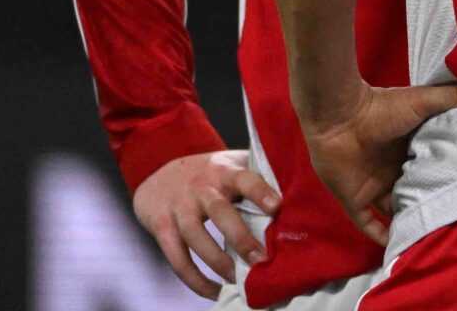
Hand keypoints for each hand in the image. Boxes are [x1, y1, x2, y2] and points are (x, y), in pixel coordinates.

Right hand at [133, 149, 281, 300]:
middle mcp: (200, 187)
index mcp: (224, 171)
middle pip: (219, 211)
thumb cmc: (209, 173)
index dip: (260, 191)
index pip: (244, 177)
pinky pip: (177, 259)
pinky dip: (196, 280)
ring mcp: (178, 207)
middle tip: (261, 260)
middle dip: (241, 237)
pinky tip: (214, 292)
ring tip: (239, 281)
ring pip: (196, 237)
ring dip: (219, 262)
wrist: (157, 172)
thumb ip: (257, 174)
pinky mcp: (161, 228)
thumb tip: (299, 195)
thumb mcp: (230, 164)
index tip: (278, 207)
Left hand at [301, 80, 456, 245]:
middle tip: (455, 217)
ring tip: (431, 236)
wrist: (339, 117)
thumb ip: (452, 96)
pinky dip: (380, 236)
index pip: (429, 166)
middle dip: (428, 202)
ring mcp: (372, 185)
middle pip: (413, 190)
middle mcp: (391, 168)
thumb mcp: (423, 101)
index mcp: (407, 147)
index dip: (445, 176)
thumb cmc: (381, 108)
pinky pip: (368, 225)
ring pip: (394, 210)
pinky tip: (396, 246)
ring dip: (407, 221)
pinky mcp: (354, 200)